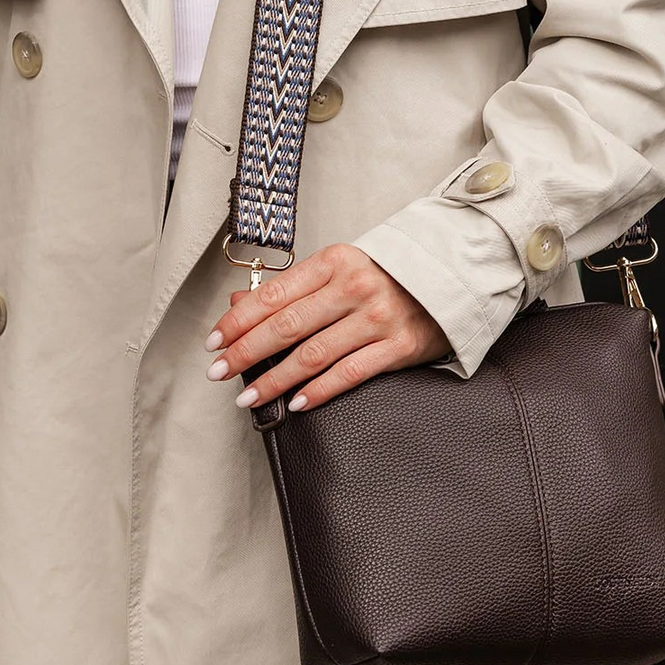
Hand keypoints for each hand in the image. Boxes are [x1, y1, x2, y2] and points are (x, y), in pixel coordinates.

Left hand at [206, 243, 450, 412]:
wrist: (450, 276)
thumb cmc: (387, 274)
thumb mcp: (339, 268)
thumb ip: (292, 288)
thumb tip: (239, 304)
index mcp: (335, 261)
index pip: (275, 294)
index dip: (239, 320)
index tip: (214, 341)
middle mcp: (355, 287)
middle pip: (287, 326)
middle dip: (246, 352)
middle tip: (218, 372)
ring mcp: (378, 318)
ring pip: (313, 354)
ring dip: (275, 380)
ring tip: (248, 396)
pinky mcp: (399, 346)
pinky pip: (350, 373)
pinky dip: (319, 391)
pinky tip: (295, 403)